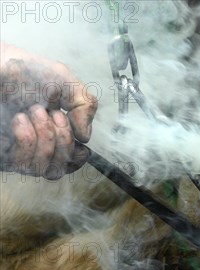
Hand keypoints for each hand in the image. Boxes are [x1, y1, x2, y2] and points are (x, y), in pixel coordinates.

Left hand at [0, 42, 96, 178]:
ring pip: (43, 168)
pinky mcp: (2, 155)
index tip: (73, 129)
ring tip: (35, 112)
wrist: (1, 64)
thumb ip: (86, 105)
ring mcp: (18, 154)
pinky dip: (28, 138)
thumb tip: (85, 137)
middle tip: (52, 113)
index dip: (77, 153)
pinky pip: (23, 162)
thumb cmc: (27, 72)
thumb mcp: (66, 81)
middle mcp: (36, 149)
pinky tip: (21, 119)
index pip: (72, 164)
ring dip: (46, 136)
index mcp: (56, 135)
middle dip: (63, 138)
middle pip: (59, 169)